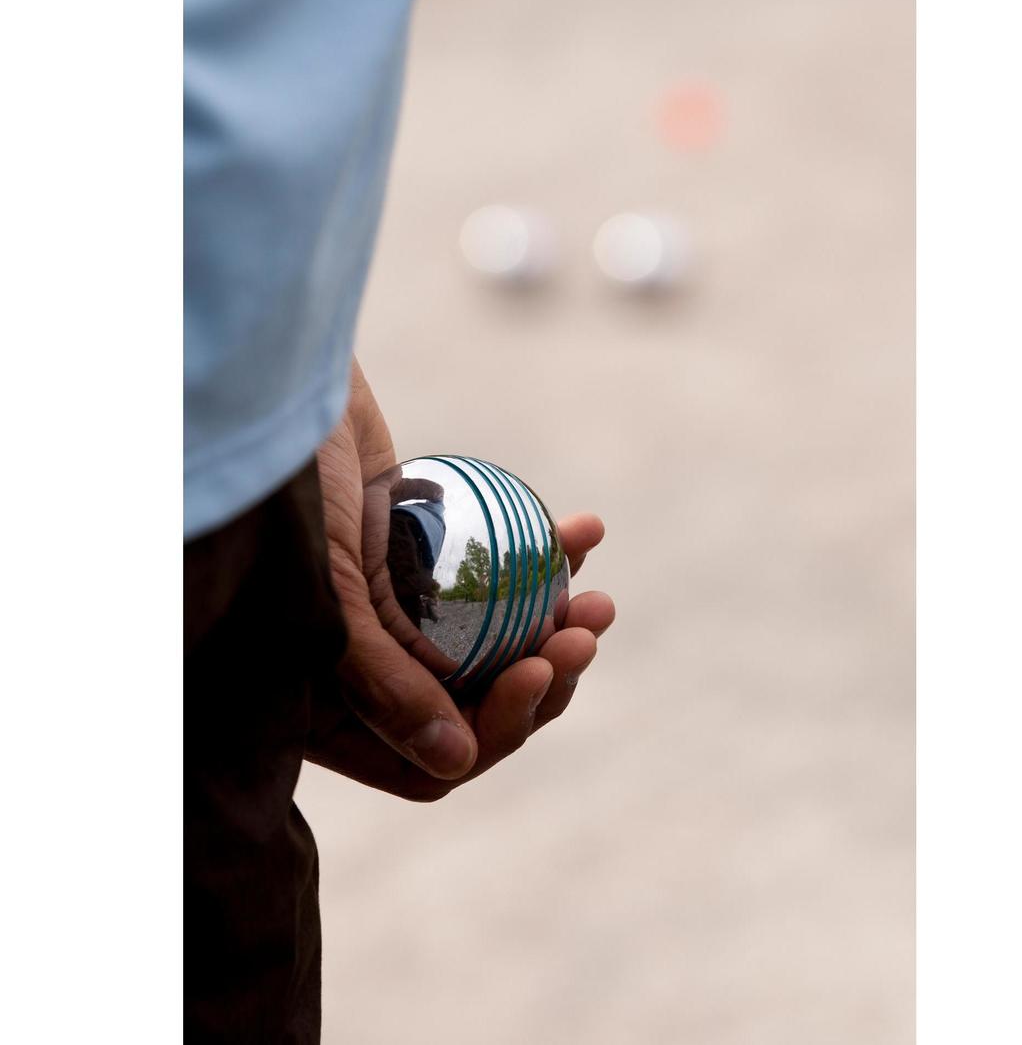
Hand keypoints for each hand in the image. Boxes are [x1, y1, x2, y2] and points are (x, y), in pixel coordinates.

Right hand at [309, 360, 614, 800]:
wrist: (287, 392)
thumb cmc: (291, 487)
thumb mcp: (328, 585)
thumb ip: (380, 681)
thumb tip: (457, 762)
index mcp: (325, 703)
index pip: (425, 760)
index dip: (494, 728)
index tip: (538, 671)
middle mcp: (366, 668)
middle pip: (472, 705)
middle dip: (540, 680)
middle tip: (584, 636)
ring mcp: (399, 614)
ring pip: (492, 647)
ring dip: (553, 627)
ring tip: (600, 603)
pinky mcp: (426, 559)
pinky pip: (491, 576)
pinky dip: (540, 557)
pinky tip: (584, 529)